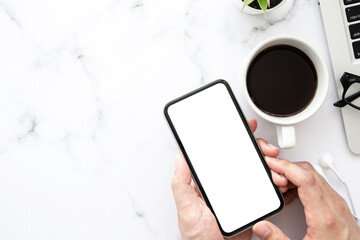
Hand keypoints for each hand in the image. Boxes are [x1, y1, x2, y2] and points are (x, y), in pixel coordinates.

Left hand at [171, 119, 287, 239]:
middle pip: (243, 160)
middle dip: (258, 150)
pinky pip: (264, 190)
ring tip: (275, 169)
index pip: (222, 154)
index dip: (235, 139)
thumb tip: (179, 158)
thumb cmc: (198, 237)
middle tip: (268, 151)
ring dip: (269, 166)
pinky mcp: (250, 205)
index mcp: (209, 182)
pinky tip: (277, 180)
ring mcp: (238, 194)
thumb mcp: (187, 210)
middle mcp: (225, 185)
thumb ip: (182, 185)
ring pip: (256, 172)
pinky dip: (273, 183)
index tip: (246, 129)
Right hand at [252, 157, 359, 239]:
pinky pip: (319, 185)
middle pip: (309, 172)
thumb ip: (277, 238)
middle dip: (287, 169)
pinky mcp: (337, 205)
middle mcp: (334, 206)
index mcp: (324, 216)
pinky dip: (303, 183)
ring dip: (295, 175)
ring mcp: (338, 204)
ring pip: (314, 176)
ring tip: (280, 187)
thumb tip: (260, 227)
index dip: (286, 167)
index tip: (272, 164)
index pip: (305, 179)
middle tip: (272, 177)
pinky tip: (292, 194)